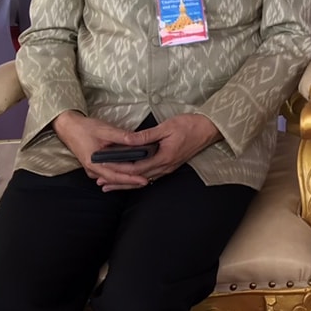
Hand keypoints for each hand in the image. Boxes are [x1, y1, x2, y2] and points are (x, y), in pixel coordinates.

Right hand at [52, 110, 148, 189]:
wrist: (69, 127)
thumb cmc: (85, 128)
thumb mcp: (106, 130)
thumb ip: (122, 136)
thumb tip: (138, 140)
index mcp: (94, 163)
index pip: (116, 175)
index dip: (131, 178)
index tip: (144, 180)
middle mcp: (93, 170)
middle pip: (115, 179)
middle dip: (131, 181)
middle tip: (147, 180)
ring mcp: (93, 169)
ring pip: (112, 177)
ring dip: (125, 178)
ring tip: (140, 177)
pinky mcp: (94, 165)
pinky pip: (108, 173)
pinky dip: (119, 173)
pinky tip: (129, 172)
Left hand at [94, 114, 221, 191]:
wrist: (210, 129)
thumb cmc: (190, 125)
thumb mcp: (167, 127)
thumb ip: (146, 136)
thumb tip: (128, 140)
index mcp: (164, 158)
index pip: (136, 168)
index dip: (118, 169)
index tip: (104, 168)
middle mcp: (165, 167)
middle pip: (137, 179)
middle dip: (118, 181)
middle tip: (101, 183)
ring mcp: (169, 168)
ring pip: (143, 180)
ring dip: (126, 183)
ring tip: (110, 185)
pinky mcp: (170, 166)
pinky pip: (151, 176)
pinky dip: (137, 178)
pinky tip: (130, 179)